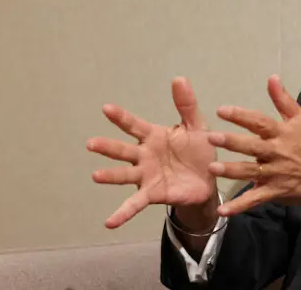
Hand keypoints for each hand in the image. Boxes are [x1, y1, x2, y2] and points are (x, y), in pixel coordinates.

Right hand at [87, 77, 217, 228]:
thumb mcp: (196, 126)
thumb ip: (187, 105)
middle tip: (91, 143)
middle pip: (123, 150)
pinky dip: (122, 213)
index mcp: (154, 137)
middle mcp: (144, 156)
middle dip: (108, 147)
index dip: (121, 117)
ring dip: (111, 176)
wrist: (209, 179)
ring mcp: (146, 176)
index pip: (134, 125)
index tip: (106, 108)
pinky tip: (109, 222)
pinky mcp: (152, 194)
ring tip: (96, 176)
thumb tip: (179, 78)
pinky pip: (134, 204)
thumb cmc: (198, 150)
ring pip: (124, 175)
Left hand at [208, 75, 300, 218]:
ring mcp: (275, 174)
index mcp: (283, 133)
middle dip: (232, 142)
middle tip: (212, 137)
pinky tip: (222, 211)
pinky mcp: (274, 192)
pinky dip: (239, 206)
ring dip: (231, 171)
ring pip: (250, 172)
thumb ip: (284, 100)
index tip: (222, 110)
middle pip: (253, 147)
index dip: (242, 116)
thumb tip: (271, 77)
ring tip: (211, 168)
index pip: (260, 122)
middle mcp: (277, 153)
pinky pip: (254, 199)